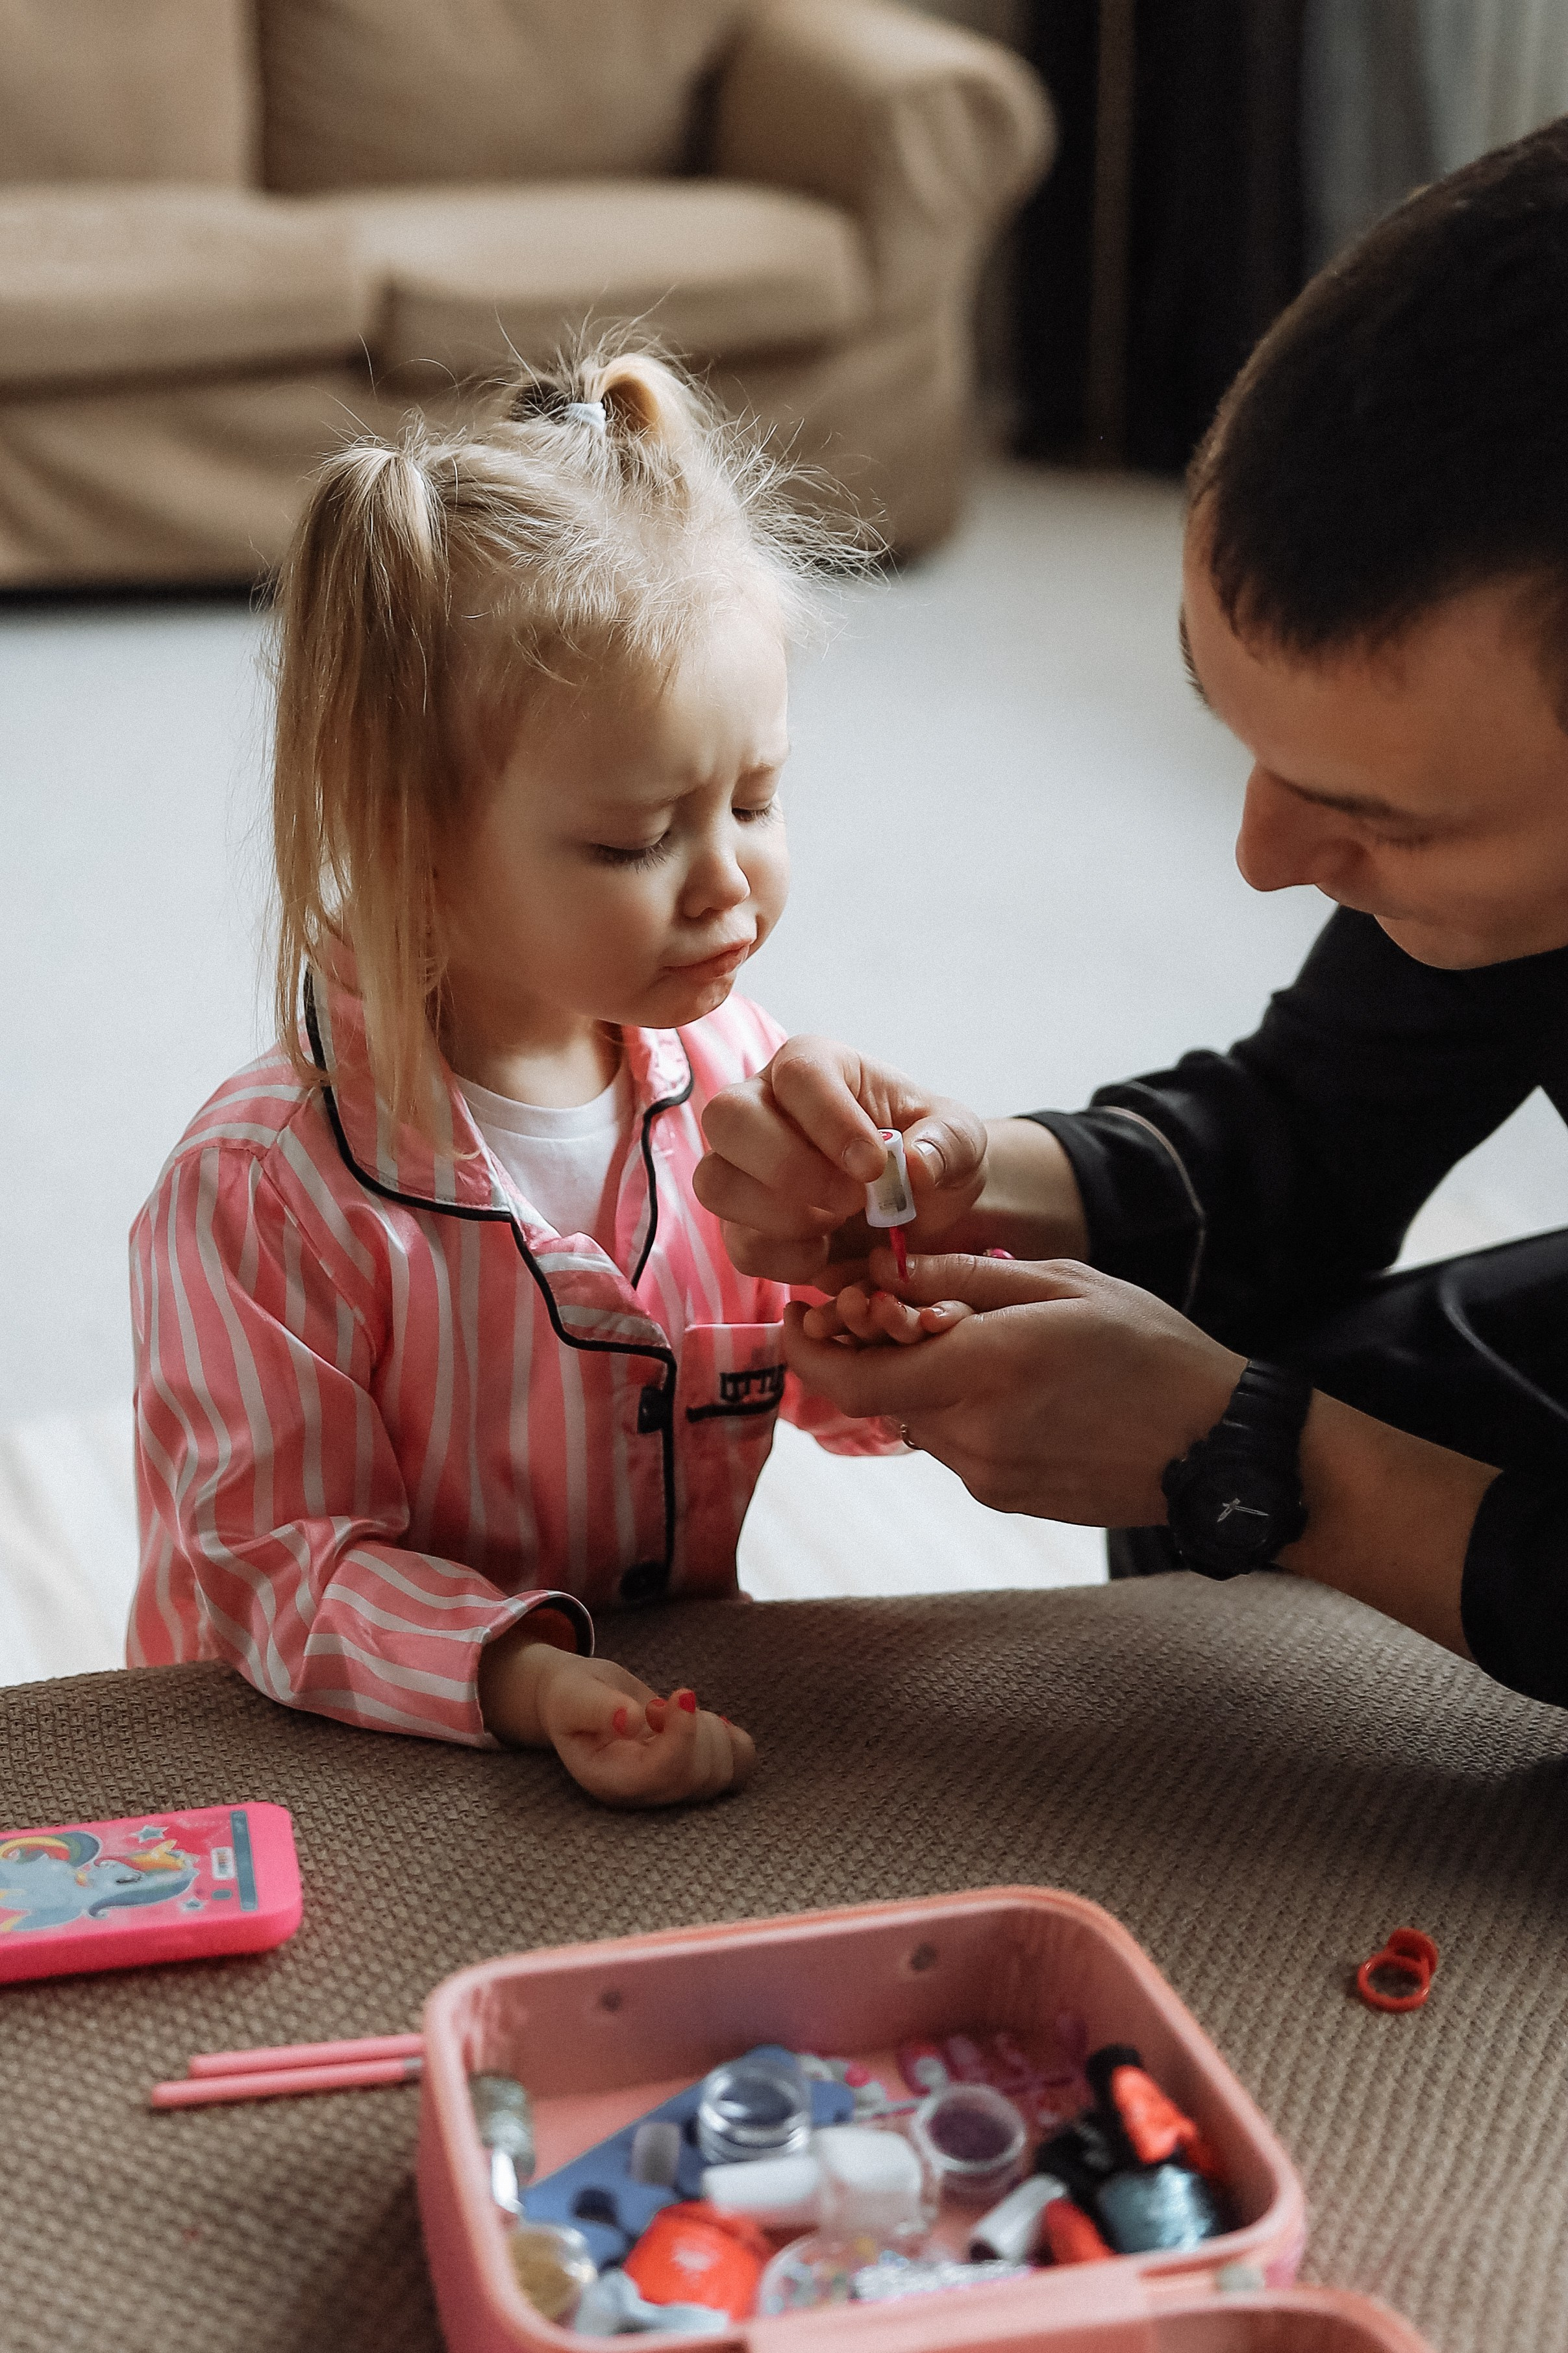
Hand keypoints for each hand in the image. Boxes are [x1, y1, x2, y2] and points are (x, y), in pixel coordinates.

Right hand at [481, 1629, 755, 1807]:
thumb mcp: (574, 1696)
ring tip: (676, 1713)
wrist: (584, 1702)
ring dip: (712, 1732)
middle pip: (697, 1776)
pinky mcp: (694, 1776)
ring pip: (723, 1774)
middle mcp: (645, 1795)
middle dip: (694, 1727)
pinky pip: (739, 1770)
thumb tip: (629, 1719)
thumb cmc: (574, 1697)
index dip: (683, 1735)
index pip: (662, 1774)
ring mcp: (672, 1790)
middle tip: (661, 1704)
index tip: (682, 1692)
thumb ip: (596, 1708)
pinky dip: (735, 1741)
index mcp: (611, 1782)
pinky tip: (706, 1721)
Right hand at [695, 1036, 988, 1286]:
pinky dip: (786, 1258)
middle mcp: (762, 1106)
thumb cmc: (931, 1154)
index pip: (797, 1074)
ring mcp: (742, 1167)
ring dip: (780, 1216)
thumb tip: (914, 1163)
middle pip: (727, 1118)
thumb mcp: (960, 1140)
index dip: (831, 1121)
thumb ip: (947, 1143)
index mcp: (813, 1066)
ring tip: (838, 1224)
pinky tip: (828, 1251)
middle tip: (852, 1201)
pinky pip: (739, 1244)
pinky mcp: (743, 1223)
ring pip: (716, 1183)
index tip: (875, 1165)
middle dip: (789, 1168)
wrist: (924, 1212)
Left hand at [782, 1249, 1242, 1523]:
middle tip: (891, 1312)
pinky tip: (1018, 1390)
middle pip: (880, 1397)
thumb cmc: (1151, 1349)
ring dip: (923, 1382)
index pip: (856, 1378)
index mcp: (989, 1367)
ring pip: (917, 1421)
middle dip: (873, 1354)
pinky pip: (955, 1447)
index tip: (798, 1316)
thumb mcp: (1063, 1283)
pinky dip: (961, 1411)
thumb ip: (965, 1279)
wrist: (1219, 1447)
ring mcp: (990, 1475)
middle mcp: (977, 1431)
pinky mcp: (1006, 1498)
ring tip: (985, 1348)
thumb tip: (883, 1271)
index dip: (809, 1351)